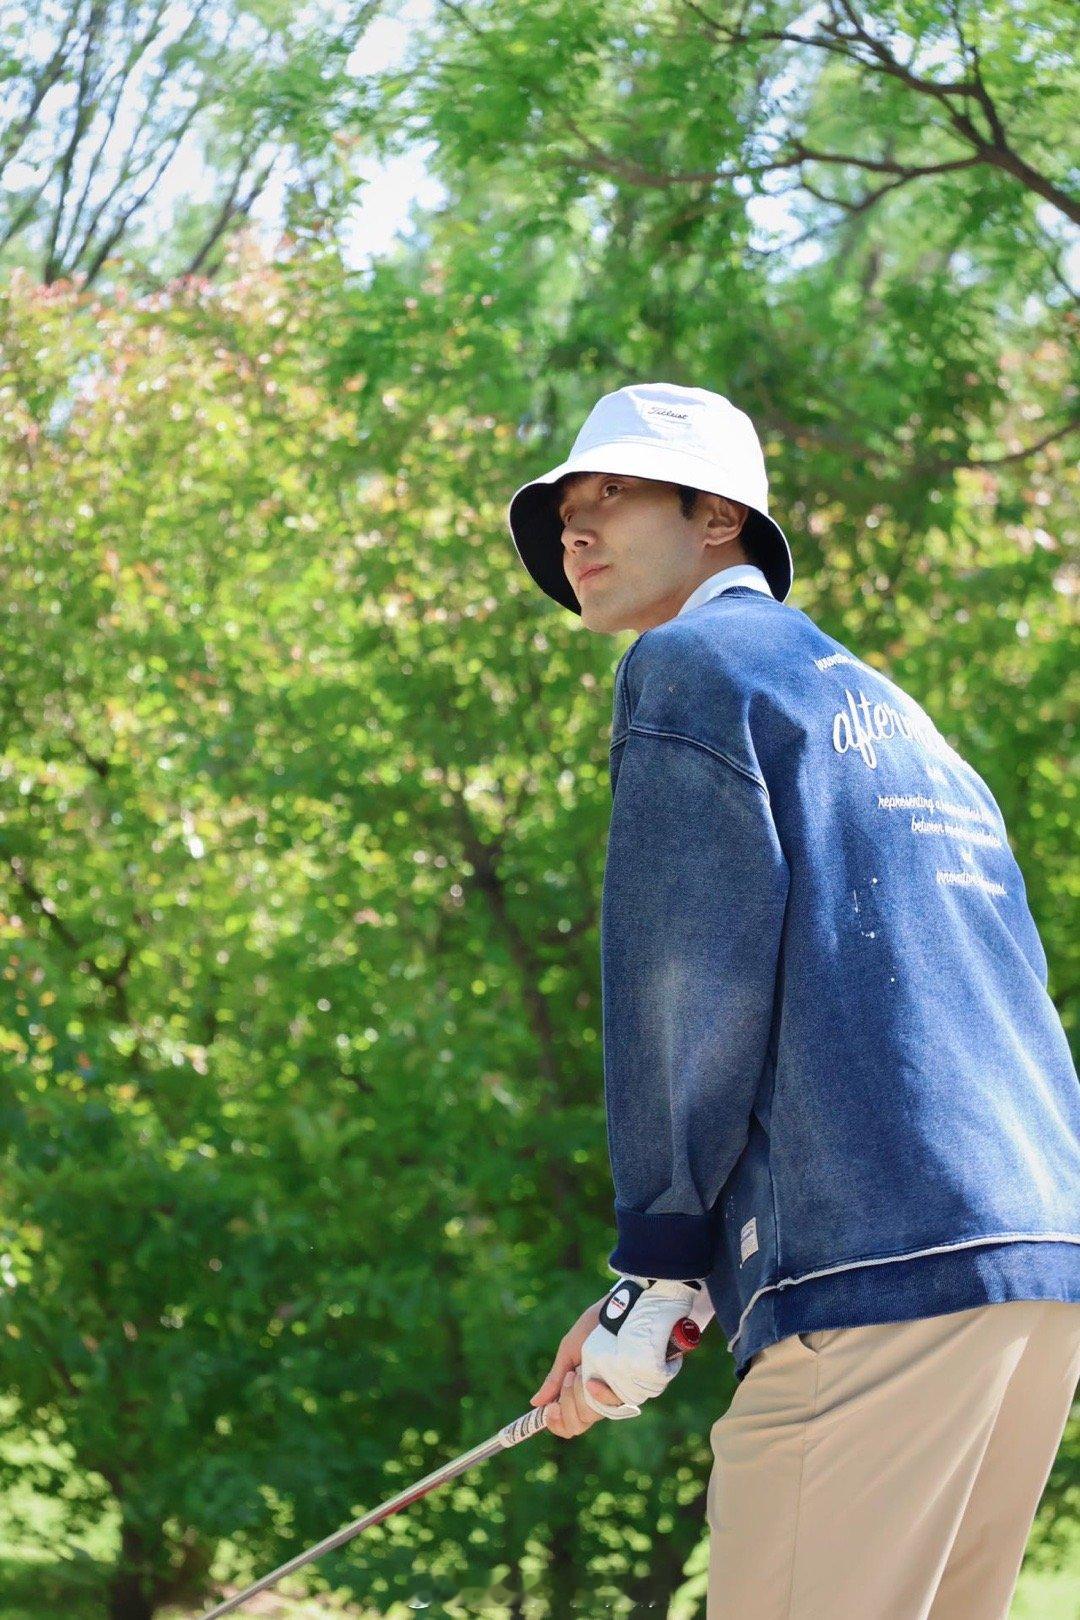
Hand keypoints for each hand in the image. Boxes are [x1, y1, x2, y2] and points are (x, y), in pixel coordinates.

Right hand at [529, 1295, 623, 1439]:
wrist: (618, 1309)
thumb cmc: (593, 1327)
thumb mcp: (568, 1351)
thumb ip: (554, 1379)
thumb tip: (535, 1403)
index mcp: (581, 1393)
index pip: (569, 1424)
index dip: (555, 1424)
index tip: (548, 1409)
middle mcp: (597, 1399)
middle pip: (576, 1425)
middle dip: (565, 1405)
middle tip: (569, 1377)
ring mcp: (612, 1395)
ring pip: (589, 1417)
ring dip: (577, 1396)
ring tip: (579, 1372)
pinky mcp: (627, 1390)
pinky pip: (608, 1406)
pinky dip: (596, 1395)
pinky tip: (591, 1382)